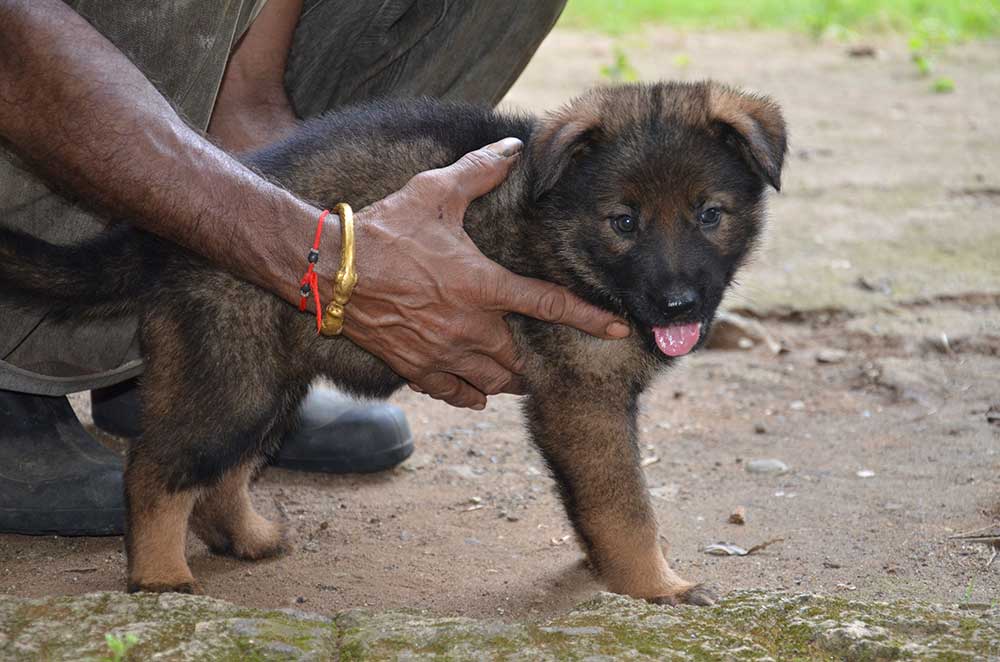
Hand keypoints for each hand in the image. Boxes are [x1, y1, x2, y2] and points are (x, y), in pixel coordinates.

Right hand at [342, 138, 630, 408]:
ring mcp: (443, 352)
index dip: (589, 319)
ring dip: (509, 379)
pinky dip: (471, 395)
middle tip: (540, 354)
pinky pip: (455, 395)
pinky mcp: (416, 368)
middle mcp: (471, 327)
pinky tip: (477, 392)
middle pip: (523, 358)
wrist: (330, 269)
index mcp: (484, 286)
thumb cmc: (384, 229)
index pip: (550, 305)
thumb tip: (512, 150)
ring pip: (494, 382)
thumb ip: (479, 171)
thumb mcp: (434, 192)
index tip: (618, 331)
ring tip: (514, 373)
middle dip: (536, 359)